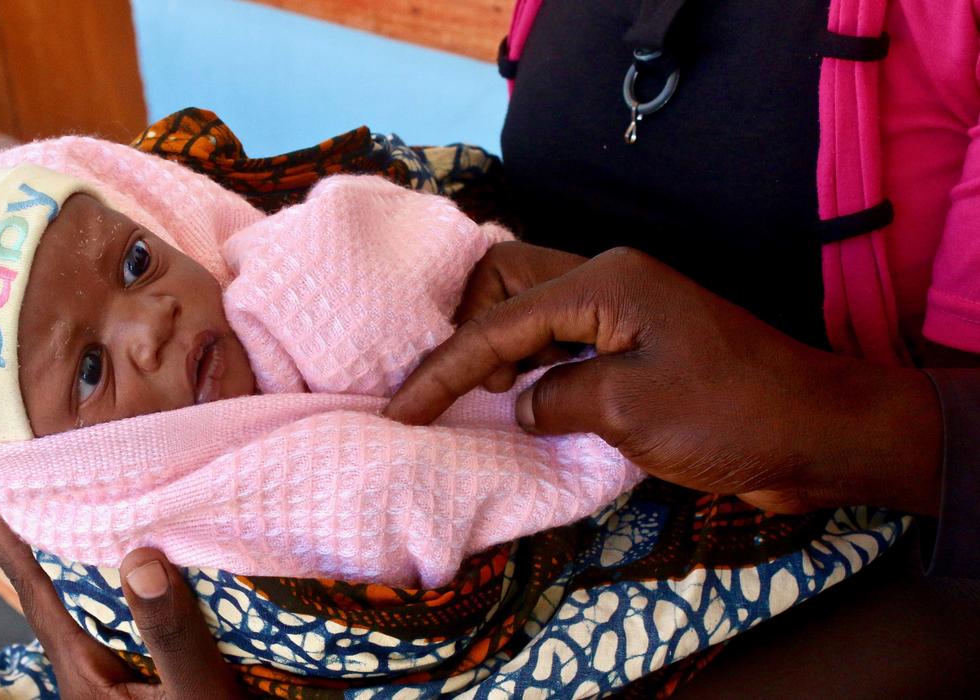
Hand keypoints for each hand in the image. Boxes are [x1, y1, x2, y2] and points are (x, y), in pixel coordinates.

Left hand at [0, 504, 242, 698]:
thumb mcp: (196, 698)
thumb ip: (170, 635)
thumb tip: (139, 557)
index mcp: (85, 673)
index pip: (34, 590)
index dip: (7, 536)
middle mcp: (92, 672)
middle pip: (60, 590)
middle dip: (49, 532)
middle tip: (44, 471)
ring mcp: (118, 679)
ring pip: (97, 604)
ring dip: (94, 556)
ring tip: (95, 499)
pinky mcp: (148, 681)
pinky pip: (131, 620)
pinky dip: (135, 584)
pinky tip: (155, 562)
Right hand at [386, 247, 942, 514]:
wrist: (821, 432)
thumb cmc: (731, 415)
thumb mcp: (629, 410)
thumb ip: (555, 399)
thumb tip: (521, 403)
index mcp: (604, 283)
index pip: (498, 322)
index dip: (442, 368)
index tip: (401, 410)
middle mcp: (609, 283)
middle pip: (505, 284)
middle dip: (464, 332)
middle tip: (451, 390)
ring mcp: (626, 313)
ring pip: (532, 310)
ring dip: (495, 348)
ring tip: (475, 396)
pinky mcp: (640, 347)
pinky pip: (563, 342)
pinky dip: (530, 366)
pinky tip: (519, 399)